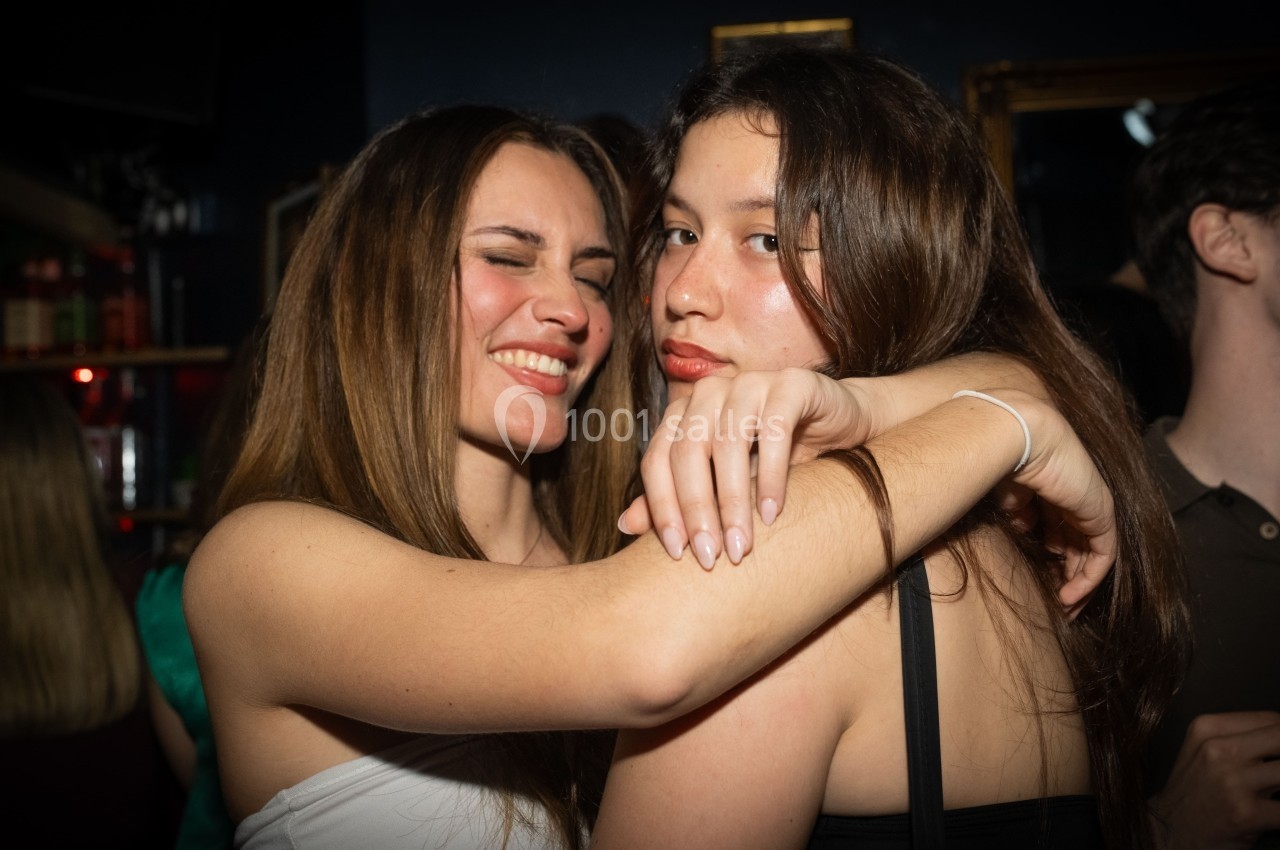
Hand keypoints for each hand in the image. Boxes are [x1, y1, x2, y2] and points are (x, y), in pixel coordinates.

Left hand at [618, 369, 875, 567]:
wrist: (843, 431)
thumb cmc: (778, 461)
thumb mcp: (726, 486)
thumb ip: (679, 500)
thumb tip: (624, 524)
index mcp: (684, 414)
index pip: (657, 459)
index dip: (662, 506)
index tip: (678, 553)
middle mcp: (710, 392)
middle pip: (688, 451)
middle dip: (697, 509)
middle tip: (710, 556)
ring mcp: (750, 383)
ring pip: (728, 442)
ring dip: (733, 500)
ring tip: (742, 545)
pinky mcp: (792, 384)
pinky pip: (775, 428)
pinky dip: (772, 475)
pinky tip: (774, 513)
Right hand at [983, 390, 1116, 616]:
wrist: (1018, 436)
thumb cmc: (1001, 459)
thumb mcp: (1008, 496)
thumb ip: (1020, 513)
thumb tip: (1025, 530)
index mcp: (1052, 490)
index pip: (1059, 531)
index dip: (1052, 560)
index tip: (1041, 585)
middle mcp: (1074, 498)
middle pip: (1077, 545)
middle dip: (1067, 576)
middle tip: (1057, 605)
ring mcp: (1090, 504)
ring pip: (1093, 553)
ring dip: (1079, 584)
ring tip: (1064, 608)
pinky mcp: (1101, 512)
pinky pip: (1103, 554)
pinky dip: (1089, 578)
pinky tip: (1070, 596)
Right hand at [1150, 712, 1279, 849]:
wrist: (1170, 830)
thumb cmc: (1193, 792)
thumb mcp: (1203, 750)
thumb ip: (1242, 738)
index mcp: (1207, 728)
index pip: (1271, 720)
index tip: (1278, 753)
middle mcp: (1217, 750)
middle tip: (1278, 771)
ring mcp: (1231, 781)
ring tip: (1276, 788)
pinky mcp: (1245, 813)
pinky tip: (1276, 809)